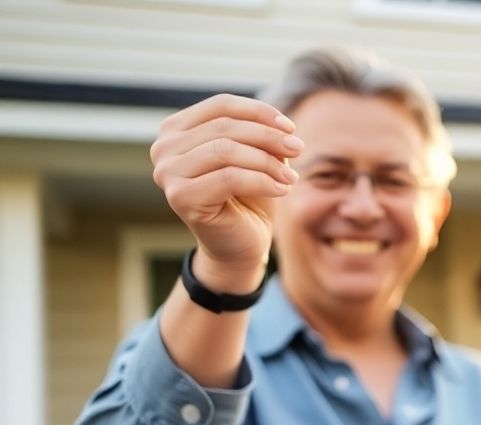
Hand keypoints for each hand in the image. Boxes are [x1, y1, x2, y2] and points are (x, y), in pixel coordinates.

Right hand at [150, 94, 301, 291]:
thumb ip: (261, 135)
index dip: (259, 112)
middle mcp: (164, 147)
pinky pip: (229, 178)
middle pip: (225, 127)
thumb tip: (282, 127)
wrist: (240, 244)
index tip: (291, 127)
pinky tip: (282, 189)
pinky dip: (262, 181)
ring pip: (225, 150)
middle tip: (298, 149)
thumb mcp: (257, 157)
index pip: (221, 105)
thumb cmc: (247, 197)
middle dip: (268, 136)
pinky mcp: (180, 197)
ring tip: (291, 176)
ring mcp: (167, 172)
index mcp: (176, 129)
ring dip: (267, 161)